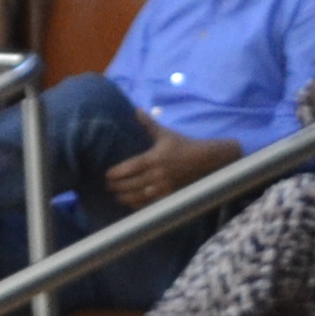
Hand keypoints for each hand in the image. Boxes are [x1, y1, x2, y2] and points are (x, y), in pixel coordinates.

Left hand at [105, 133, 236, 208]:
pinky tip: (130, 204)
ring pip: (139, 197)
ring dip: (124, 198)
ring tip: (115, 196)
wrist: (208, 161)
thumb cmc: (184, 146)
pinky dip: (138, 206)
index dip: (116, 173)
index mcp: (154, 159)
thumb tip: (136, 110)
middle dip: (116, 186)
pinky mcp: (170, 197)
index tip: (106, 175)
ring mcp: (164, 188)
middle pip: (131, 184)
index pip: (130, 168)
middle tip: (107, 186)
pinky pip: (151, 205)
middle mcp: (157, 175)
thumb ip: (148, 124)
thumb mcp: (165, 134)